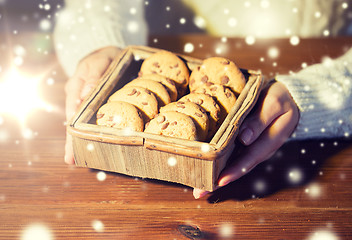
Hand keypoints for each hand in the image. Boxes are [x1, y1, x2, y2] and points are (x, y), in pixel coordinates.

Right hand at [64, 46, 121, 163]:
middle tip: (70, 159)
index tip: (73, 139)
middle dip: (71, 140)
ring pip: (76, 123)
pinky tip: (84, 148)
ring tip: (72, 160)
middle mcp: (75, 96)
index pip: (73, 107)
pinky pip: (84, 121)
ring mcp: (80, 102)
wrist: (106, 54)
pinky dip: (83, 134)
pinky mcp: (88, 106)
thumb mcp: (101, 60)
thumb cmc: (105, 56)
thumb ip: (94, 76)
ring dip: (74, 141)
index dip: (74, 124)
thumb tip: (83, 96)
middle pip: (71, 120)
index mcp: (77, 85)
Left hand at [193, 81, 299, 198]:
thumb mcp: (274, 104)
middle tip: (199, 193)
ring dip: (215, 174)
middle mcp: (258, 148)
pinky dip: (217, 162)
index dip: (234, 171)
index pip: (249, 159)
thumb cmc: (280, 98)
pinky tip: (203, 167)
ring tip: (197, 186)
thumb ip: (260, 120)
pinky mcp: (243, 141)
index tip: (219, 181)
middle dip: (218, 181)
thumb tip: (244, 138)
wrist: (287, 96)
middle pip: (237, 167)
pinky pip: (230, 154)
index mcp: (269, 141)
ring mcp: (250, 147)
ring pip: (232, 163)